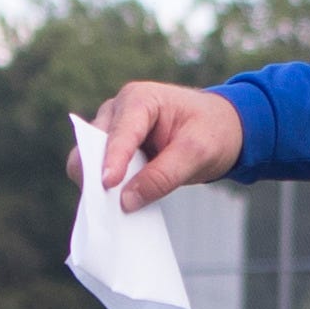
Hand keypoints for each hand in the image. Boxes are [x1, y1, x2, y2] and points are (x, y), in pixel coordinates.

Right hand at [79, 81, 242, 209]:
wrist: (221, 130)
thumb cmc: (212, 131)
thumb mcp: (197, 153)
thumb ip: (163, 176)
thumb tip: (126, 201)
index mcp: (140, 99)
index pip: (121, 132)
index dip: (113, 159)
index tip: (107, 184)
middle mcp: (118, 111)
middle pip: (93, 143)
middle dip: (96, 171)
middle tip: (103, 204)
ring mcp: (113, 130)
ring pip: (88, 158)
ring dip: (95, 183)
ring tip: (108, 209)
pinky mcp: (115, 151)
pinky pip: (99, 171)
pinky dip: (104, 188)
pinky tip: (115, 205)